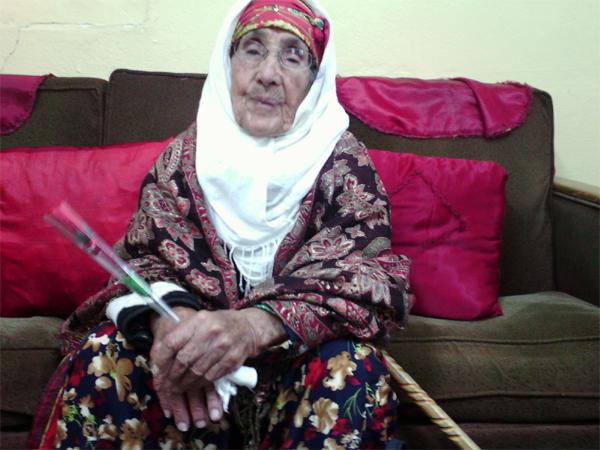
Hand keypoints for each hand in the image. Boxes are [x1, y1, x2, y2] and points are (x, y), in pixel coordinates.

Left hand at [150, 307, 219, 429]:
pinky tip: (193, 385)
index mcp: (199, 320)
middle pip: (183, 360)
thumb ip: (179, 335)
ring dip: (184, 384)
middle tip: (167, 384)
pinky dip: (199, 385)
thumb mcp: (198, 321)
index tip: (157, 369)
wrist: (248, 328)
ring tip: (177, 388)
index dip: (161, 359)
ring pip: (196, 372)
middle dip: (172, 376)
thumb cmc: (217, 325)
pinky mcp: (231, 360)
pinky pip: (210, 378)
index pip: (172, 342)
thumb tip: (157, 360)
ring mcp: (223, 347)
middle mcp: (211, 332)